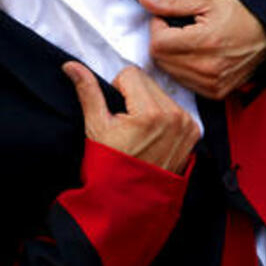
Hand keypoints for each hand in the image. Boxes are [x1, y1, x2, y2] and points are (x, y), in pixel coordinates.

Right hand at [62, 62, 198, 173]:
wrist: (129, 199)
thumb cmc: (110, 165)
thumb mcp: (96, 127)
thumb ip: (88, 91)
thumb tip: (71, 66)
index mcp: (150, 113)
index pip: (131, 74)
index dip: (117, 90)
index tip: (116, 114)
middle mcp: (174, 117)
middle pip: (148, 82)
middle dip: (134, 97)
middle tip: (126, 124)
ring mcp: (186, 126)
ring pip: (161, 94)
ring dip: (149, 105)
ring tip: (140, 132)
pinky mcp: (193, 133)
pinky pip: (175, 108)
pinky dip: (163, 117)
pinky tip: (153, 136)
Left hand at [140, 0, 265, 99]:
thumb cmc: (240, 11)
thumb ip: (172, 2)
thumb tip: (144, 0)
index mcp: (206, 42)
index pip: (157, 43)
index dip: (157, 27)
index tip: (168, 19)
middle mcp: (209, 68)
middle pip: (161, 60)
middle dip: (163, 42)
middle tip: (179, 29)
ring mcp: (213, 84)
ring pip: (170, 73)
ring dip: (172, 56)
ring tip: (190, 41)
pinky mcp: (216, 93)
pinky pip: (184, 83)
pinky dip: (183, 69)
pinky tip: (196, 55)